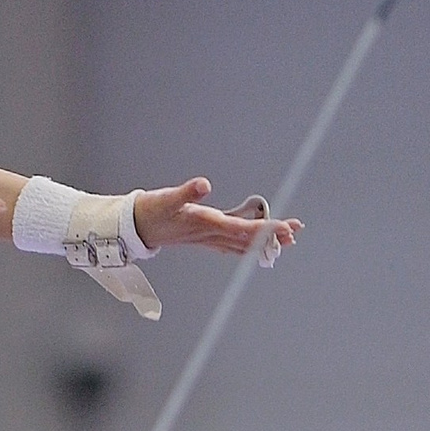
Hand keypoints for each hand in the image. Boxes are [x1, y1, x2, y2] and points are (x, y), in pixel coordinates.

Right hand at [131, 180, 301, 257]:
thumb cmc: (150, 212)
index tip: (284, 228)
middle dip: (273, 236)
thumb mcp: (166, 198)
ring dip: (264, 242)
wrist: (134, 228)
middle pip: (248, 238)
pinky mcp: (203, 236)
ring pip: (242, 243)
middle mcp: (210, 233)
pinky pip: (232, 244)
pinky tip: (254, 245)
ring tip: (286, 239)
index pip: (242, 228)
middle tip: (295, 231)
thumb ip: (186, 192)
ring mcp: (207, 237)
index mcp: (205, 223)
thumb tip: (204, 184)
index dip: (264, 229)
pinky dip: (248, 244)